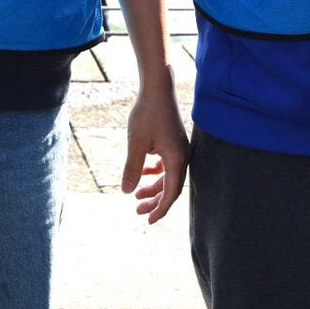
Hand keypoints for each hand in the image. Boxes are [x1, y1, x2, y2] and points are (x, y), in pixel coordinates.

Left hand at [121, 75, 189, 224]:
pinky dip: (156, 172)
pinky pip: (167, 164)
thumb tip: (127, 192)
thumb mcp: (136, 143)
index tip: (148, 221)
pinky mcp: (173, 141)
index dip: (160, 209)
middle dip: (155, 201)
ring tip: (137, 196)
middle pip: (171, 187)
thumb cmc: (146, 114)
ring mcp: (179, 148)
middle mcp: (182, 156)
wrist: (157, 88)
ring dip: (154, 187)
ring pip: (168, 176)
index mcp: (176, 160)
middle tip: (138, 212)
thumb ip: (132, 168)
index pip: (171, 193)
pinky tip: (143, 172)